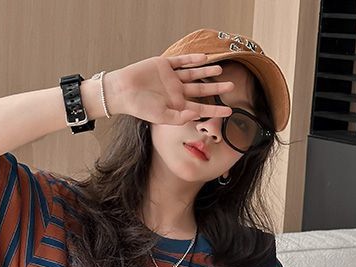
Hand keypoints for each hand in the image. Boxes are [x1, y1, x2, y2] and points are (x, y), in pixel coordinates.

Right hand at [105, 53, 233, 124]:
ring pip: (194, 74)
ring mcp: (171, 78)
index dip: (215, 110)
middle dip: (216, 89)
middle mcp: (177, 91)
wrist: (123, 91)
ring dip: (207, 72)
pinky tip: (204, 59)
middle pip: (201, 90)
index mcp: (177, 106)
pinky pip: (181, 61)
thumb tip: (196, 116)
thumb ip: (179, 118)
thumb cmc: (140, 108)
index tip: (229, 112)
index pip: (201, 108)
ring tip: (221, 71)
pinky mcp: (164, 65)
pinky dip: (192, 59)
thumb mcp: (161, 117)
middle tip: (232, 87)